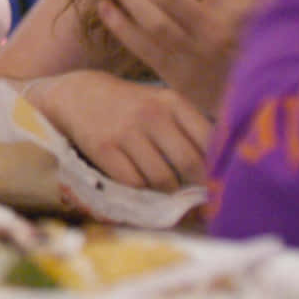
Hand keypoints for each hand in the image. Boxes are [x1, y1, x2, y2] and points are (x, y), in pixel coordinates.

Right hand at [28, 69, 211, 191]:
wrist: (77, 95)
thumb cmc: (129, 106)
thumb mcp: (161, 105)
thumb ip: (189, 130)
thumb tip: (219, 171)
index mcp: (173, 102)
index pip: (209, 142)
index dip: (218, 169)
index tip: (221, 185)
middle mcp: (151, 114)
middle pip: (190, 164)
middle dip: (198, 189)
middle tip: (202, 203)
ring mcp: (125, 131)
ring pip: (163, 179)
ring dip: (170, 195)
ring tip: (172, 198)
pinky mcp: (103, 148)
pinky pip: (134, 183)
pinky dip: (143, 193)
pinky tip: (144, 190)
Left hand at [96, 0, 271, 115]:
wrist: (276, 101)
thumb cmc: (278, 42)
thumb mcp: (276, 3)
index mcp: (239, 7)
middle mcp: (212, 30)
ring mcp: (192, 55)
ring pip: (149, 19)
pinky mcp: (178, 77)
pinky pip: (142, 48)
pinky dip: (120, 26)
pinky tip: (103, 5)